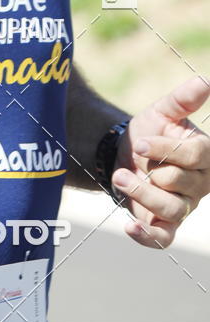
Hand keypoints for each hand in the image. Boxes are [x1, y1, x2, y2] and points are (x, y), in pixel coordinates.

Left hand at [112, 76, 209, 247]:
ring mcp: (183, 206)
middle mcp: (199, 184)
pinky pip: (163, 239)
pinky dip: (147, 236)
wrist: (125, 152)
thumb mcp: (163, 112)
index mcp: (204, 155)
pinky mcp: (164, 225)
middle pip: (181, 183)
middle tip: (132, 155)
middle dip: (153, 170)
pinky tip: (129, 226)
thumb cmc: (151, 131)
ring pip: (171, 210)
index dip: (168, 150)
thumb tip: (205, 81)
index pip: (195, 156)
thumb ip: (183, 100)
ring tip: (119, 177)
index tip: (141, 143)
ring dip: (143, 195)